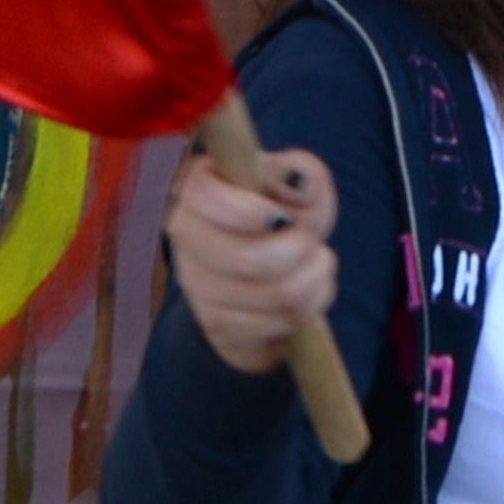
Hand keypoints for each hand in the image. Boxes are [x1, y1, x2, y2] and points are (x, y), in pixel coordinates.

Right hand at [162, 149, 339, 375]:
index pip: (204, 198)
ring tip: (313, 262)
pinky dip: (312, 303)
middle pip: (251, 259)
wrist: (265, 276)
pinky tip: (304, 288)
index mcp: (196, 193)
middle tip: (308, 239)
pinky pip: (285, 320)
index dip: (248, 210)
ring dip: (314, 276)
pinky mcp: (221, 327)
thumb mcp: (297, 186)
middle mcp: (188, 241)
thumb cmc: (281, 220)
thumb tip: (301, 187)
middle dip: (301, 247)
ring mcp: (200, 290)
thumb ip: (306, 175)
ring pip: (279, 294)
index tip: (275, 215)